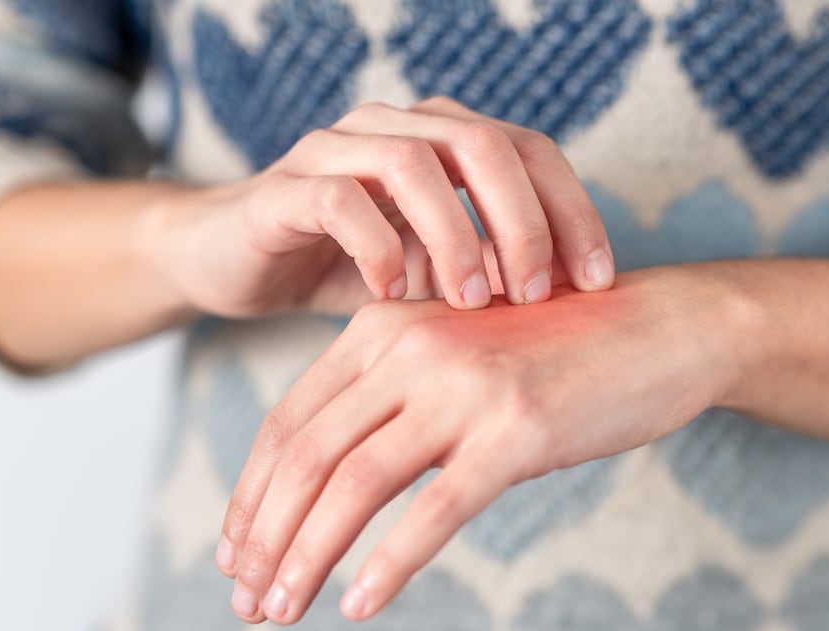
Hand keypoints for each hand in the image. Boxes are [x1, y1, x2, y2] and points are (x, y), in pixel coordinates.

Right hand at [158, 97, 613, 317]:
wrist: (232, 261)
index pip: (529, 151)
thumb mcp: (430, 272)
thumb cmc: (341, 266)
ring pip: (413, 163)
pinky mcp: (283, 188)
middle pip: (483, 144)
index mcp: (438, 138)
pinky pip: (338, 200)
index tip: (597, 282)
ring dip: (454, 235)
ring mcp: (333, 150)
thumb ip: (487, 270)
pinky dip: (377, 246)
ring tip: (470, 302)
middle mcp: (392, 127)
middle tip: (533, 296)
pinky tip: (393, 295)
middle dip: (522, 222)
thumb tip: (567, 305)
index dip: (572, 211)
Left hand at [214, 267, 748, 622]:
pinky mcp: (517, 431)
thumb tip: (331, 490)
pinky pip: (435, 511)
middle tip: (243, 598)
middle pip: (306, 456)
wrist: (662, 327)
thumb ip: (392, 402)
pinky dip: (389, 564)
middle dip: (263, 537)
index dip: (251, 496)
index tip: (233, 553)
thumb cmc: (552, 353)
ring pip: (353, 484)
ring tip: (281, 610)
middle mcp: (410, 349)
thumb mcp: (454, 358)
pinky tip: (360, 604)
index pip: (289, 423)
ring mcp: (463, 388)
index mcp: (382, 329)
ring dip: (306, 557)